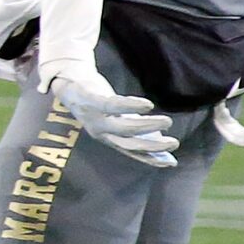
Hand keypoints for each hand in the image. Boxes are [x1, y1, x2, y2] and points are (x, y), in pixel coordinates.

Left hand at [47, 63, 177, 167]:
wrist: (70, 81)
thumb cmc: (98, 101)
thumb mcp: (117, 117)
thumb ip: (135, 128)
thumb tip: (161, 141)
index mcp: (108, 137)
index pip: (131, 153)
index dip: (151, 159)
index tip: (171, 163)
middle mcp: (100, 132)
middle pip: (128, 144)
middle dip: (152, 146)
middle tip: (173, 144)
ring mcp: (94, 117)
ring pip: (123, 127)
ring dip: (147, 126)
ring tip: (167, 122)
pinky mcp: (91, 100)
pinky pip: (112, 105)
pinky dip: (131, 106)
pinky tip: (148, 105)